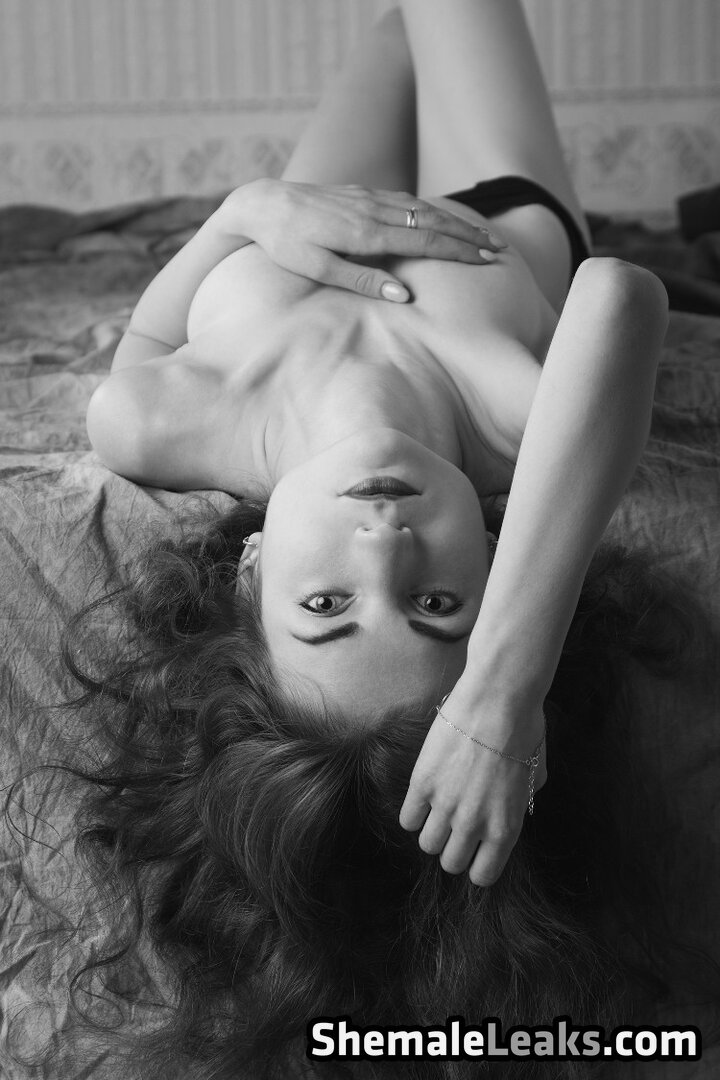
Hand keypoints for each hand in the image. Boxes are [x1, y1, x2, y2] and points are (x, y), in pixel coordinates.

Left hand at [215, 178, 505, 300]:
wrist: (262, 204)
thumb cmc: (286, 244)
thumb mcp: (319, 268)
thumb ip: (363, 280)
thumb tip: (404, 295)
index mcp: (367, 232)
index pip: (426, 240)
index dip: (459, 251)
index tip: (486, 260)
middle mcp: (374, 211)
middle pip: (432, 222)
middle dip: (468, 236)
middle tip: (498, 250)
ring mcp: (369, 198)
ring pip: (423, 209)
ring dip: (455, 222)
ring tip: (481, 235)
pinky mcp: (362, 194)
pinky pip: (406, 201)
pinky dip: (431, 211)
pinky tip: (442, 219)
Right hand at [399, 686, 545, 885]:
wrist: (498, 699)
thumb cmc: (524, 730)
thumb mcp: (534, 776)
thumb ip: (521, 801)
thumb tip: (512, 804)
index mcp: (506, 828)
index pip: (483, 875)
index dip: (477, 863)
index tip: (475, 848)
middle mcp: (474, 825)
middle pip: (451, 863)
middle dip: (453, 848)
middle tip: (456, 826)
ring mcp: (445, 806)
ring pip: (427, 844)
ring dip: (432, 831)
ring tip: (439, 810)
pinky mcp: (423, 784)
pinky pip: (407, 820)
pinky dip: (413, 813)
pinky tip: (424, 796)